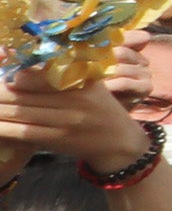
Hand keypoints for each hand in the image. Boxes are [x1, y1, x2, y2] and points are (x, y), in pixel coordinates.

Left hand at [0, 67, 149, 175]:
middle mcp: (72, 103)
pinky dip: (6, 129)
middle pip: (24, 95)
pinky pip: (25, 133)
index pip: (37, 76)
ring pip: (20, 114)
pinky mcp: (58, 140)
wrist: (119, 141)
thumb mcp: (92, 84)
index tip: (3, 75)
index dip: (14, 76)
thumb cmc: (102, 107)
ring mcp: (64, 123)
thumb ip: (66, 73)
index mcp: (79, 84)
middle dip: (1, 93)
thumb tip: (25, 68)